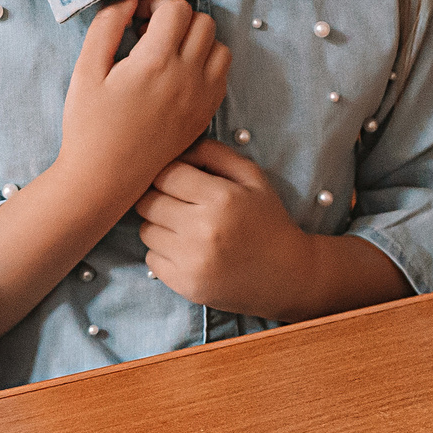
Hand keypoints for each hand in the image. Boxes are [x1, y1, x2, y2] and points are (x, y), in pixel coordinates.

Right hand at [56, 0, 229, 189]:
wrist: (104, 179)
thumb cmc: (88, 126)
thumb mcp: (86, 70)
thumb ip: (107, 25)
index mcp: (156, 63)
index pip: (176, 8)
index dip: (154, 5)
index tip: (135, 21)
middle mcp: (187, 78)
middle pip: (203, 22)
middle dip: (177, 19)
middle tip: (149, 36)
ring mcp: (201, 98)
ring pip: (219, 46)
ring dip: (196, 40)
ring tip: (166, 54)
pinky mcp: (205, 115)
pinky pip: (222, 74)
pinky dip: (206, 64)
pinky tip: (178, 76)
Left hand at [135, 140, 313, 317]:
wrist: (288, 276)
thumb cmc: (267, 221)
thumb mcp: (252, 177)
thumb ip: (214, 153)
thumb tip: (178, 146)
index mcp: (221, 198)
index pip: (166, 174)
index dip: (169, 173)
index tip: (179, 179)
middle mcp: (202, 230)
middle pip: (148, 202)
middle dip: (159, 197)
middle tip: (178, 202)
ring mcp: (192, 261)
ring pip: (145, 230)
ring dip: (159, 225)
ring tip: (185, 228)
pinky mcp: (185, 285)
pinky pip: (151, 259)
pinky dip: (162, 252)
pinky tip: (187, 251)